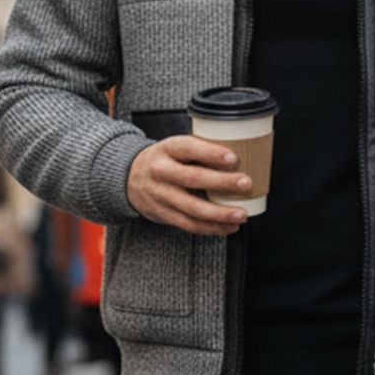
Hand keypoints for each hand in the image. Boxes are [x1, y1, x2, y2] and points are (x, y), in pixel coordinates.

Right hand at [126, 135, 254, 235]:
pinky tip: (228, 227)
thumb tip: (242, 154)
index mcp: (167, 149)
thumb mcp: (176, 147)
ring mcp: (161, 195)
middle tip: (246, 183)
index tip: (233, 158)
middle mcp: (161, 172)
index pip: (189, 149)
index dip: (211, 153)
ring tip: (241, 214)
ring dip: (220, 214)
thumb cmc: (164, 160)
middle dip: (222, 182)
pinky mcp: (163, 214)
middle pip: (193, 178)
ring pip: (193, 208)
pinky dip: (211, 228)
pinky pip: (189, 224)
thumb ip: (200, 150)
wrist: (129, 178)